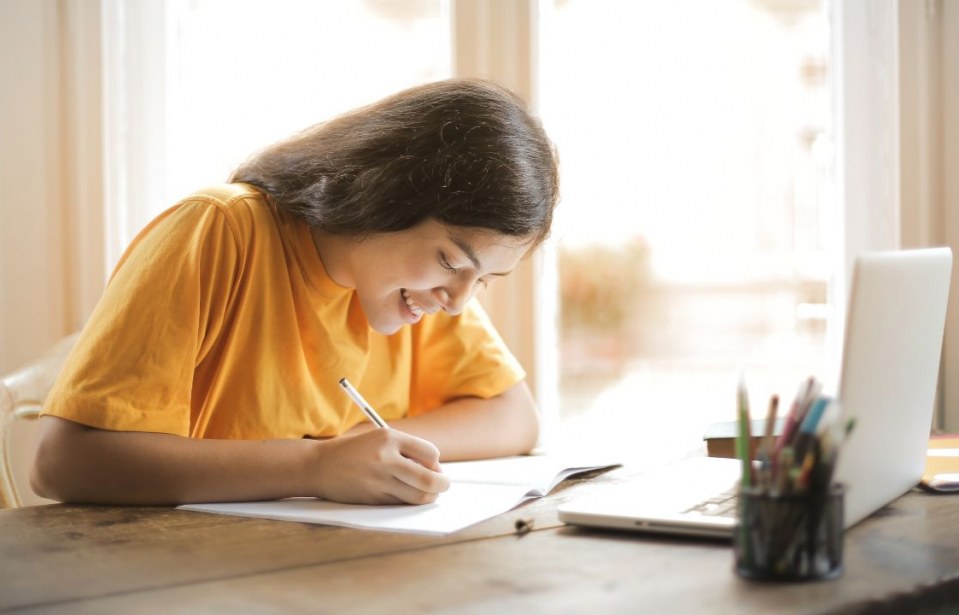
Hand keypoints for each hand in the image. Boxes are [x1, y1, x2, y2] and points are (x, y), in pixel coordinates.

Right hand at [309, 429, 449, 504]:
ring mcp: (379, 481)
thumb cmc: (354, 451)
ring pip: (419, 496)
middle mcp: (385, 459)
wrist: (319, 466)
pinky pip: (402, 503)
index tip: (433, 466)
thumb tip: (436, 470)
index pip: (431, 453)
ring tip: (427, 492)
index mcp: (389, 438)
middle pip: (429, 479)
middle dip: (442, 484)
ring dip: (429, 496)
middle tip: (443, 484)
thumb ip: (407, 450)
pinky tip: (404, 494)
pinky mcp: (373, 498)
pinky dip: (409, 501)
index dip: (436, 463)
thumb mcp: (379, 439)